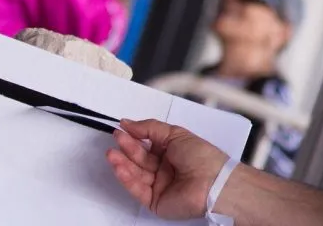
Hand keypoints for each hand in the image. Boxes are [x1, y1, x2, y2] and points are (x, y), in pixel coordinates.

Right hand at [107, 119, 225, 219]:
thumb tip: (128, 122)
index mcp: (173, 152)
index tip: (121, 128)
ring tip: (111, 153)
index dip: (135, 137)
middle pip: (141, 158)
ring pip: (136, 174)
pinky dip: (127, 178)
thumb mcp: (175, 134)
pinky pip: (137, 189)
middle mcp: (165, 168)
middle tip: (116, 137)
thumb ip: (150, 128)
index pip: (149, 145)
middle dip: (127, 148)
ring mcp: (159, 185)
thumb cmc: (200, 155)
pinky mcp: (154, 201)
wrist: (211, 182)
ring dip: (122, 163)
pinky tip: (119, 167)